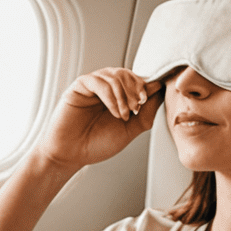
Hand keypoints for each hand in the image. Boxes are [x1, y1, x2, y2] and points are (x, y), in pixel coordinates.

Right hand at [36, 68, 162, 174]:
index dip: (148, 85)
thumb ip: (147, 111)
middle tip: (137, 107)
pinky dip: (111, 96)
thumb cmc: (97, 144)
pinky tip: (114, 111)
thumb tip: (161, 89)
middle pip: (129, 74)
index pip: (139, 79)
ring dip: (125, 94)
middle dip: (137, 90)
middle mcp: (107, 86)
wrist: (70, 156)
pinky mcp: (80, 86)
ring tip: (124, 114)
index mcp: (120, 94)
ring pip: (117, 75)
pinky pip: (100, 81)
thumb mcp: (130, 129)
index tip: (149, 99)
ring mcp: (94, 84)